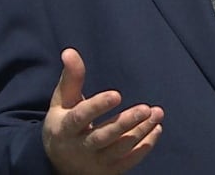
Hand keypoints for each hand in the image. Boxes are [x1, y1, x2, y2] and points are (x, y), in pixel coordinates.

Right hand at [43, 48, 164, 174]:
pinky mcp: (108, 171)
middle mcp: (79, 148)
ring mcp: (95, 163)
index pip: (81, 117)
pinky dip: (144, 147)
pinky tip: (156, 129)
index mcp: (65, 128)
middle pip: (104, 137)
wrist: (58, 162)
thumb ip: (70, 77)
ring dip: (140, 131)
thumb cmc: (63, 122)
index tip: (117, 94)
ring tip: (157, 113)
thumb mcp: (62, 101)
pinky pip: (129, 161)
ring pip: (120, 148)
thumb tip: (69, 51)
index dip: (98, 106)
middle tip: (146, 108)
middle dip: (126, 123)